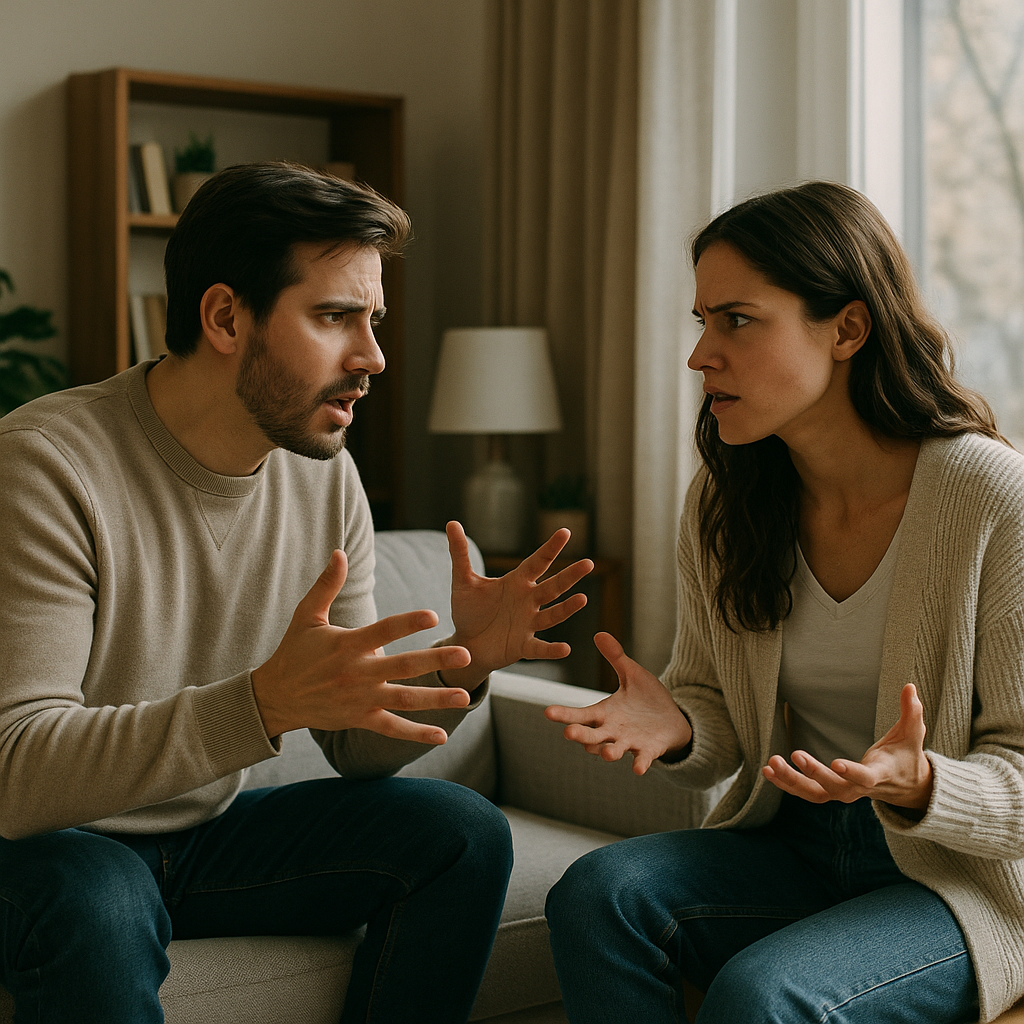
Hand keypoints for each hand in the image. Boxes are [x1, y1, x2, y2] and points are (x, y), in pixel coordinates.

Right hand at [252, 550, 473, 742]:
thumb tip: (339, 552)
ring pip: (404, 700)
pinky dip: (416, 734)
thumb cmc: (294, 652)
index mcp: (347, 645)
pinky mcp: (360, 719)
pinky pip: (392, 728)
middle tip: (465, 654)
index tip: (432, 614)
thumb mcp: (307, 616)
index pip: (382, 631)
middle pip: (402, 666)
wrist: (275, 697)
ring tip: (464, 697)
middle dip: (435, 660)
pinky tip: (442, 735)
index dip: (407, 623)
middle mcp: (357, 673)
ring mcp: (361, 699)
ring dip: (435, 699)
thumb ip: (327, 585)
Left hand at [440, 522, 592, 690]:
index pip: (537, 562)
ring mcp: (528, 623)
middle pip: (552, 586)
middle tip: (588, 563)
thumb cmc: (469, 611)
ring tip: (582, 599)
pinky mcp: (522, 646)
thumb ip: (460, 553)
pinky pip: (540, 647)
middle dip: (569, 576)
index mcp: (516, 582)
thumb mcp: (463, 581)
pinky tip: (565, 648)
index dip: (550, 548)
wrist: (465, 644)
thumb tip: (452, 523)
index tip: (565, 532)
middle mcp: (528, 601)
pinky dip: (552, 649)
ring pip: (552, 614)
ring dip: (567, 608)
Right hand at [544, 632, 692, 774]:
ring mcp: (629, 742)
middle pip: (591, 735)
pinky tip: (638, 768)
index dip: (564, 714)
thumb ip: (615, 657)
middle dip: (580, 735)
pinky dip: (640, 764)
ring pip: (613, 750)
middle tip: (568, 732)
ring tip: (607, 752)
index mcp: (605, 712)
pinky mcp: (648, 750)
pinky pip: (642, 759)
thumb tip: (599, 633)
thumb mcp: (632, 674)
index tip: (548, 712)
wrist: (672, 720)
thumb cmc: (647, 699)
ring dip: (608, 752)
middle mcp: (612, 730)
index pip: (580, 714)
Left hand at [762, 683, 932, 811]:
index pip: (865, 778)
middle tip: (794, 754)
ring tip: (771, 763)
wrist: (905, 786)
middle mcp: (858, 789)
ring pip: (814, 793)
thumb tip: (910, 685)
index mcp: (879, 775)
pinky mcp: (829, 792)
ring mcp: (842, 793)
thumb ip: (912, 712)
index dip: (852, 772)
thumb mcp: (912, 734)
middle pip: (833, 788)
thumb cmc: (906, 756)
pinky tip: (767, 770)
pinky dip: (786, 783)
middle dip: (814, 773)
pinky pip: (805, 792)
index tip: (835, 763)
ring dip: (791, 781)